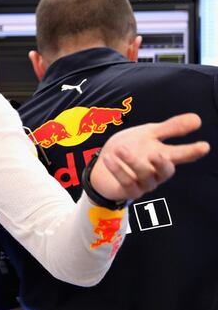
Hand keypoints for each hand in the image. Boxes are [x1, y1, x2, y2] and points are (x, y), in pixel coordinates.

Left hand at [90, 113, 209, 200]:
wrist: (105, 160)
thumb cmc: (132, 147)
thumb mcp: (149, 134)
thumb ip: (170, 128)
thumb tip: (197, 118)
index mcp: (164, 156)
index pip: (182, 155)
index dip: (192, 151)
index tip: (204, 146)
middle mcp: (156, 172)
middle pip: (166, 171)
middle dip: (163, 164)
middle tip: (157, 154)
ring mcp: (144, 183)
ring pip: (145, 176)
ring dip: (133, 162)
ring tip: (121, 149)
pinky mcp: (129, 191)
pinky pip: (125, 182)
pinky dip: (118, 170)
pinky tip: (109, 158)